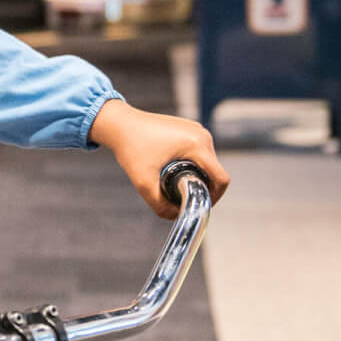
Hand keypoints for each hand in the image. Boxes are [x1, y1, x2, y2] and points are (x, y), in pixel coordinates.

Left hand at [89, 98, 228, 221]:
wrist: (119, 124)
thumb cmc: (130, 147)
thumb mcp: (143, 182)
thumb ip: (160, 205)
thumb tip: (176, 216)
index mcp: (196, 145)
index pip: (221, 178)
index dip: (215, 197)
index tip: (200, 205)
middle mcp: (201, 134)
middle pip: (215, 171)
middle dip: (204, 187)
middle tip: (185, 198)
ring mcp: (196, 129)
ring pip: (208, 161)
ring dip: (199, 175)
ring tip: (179, 185)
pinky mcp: (190, 128)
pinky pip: (200, 151)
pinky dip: (194, 164)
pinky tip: (177, 171)